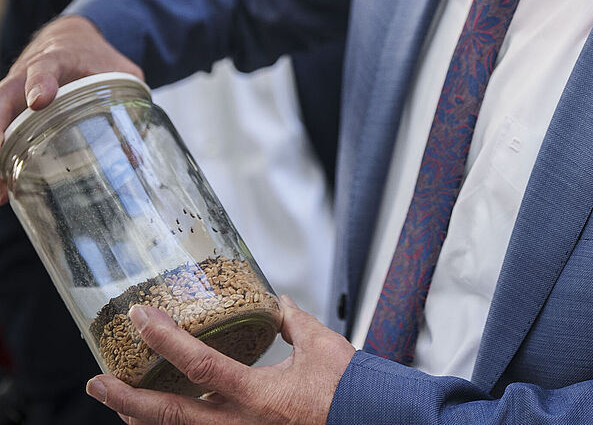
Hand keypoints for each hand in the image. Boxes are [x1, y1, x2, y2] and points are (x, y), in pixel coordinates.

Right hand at [0, 15, 142, 199]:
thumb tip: (134, 155)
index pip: (45, 66)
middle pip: (4, 95)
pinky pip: (1, 133)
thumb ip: (130, 101)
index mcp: (57, 58)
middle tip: (1, 152)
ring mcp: (13, 94)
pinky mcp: (8, 111)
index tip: (40, 101)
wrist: (68, 38)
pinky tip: (3, 189)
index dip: (41, 82)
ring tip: (1, 190)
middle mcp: (26, 74)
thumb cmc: (93, 56)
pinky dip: (0, 160)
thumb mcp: (120, 70)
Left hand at [86, 296, 354, 423]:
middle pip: (170, 417)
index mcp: (258, 395)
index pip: (199, 366)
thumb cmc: (349, 388)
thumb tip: (276, 304)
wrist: (369, 421)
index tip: (141, 317)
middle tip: (97, 382)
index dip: (166, 340)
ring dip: (141, 418)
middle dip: (127, 399)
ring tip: (117, 399)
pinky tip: (158, 417)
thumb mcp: (320, 345)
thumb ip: (293, 322)